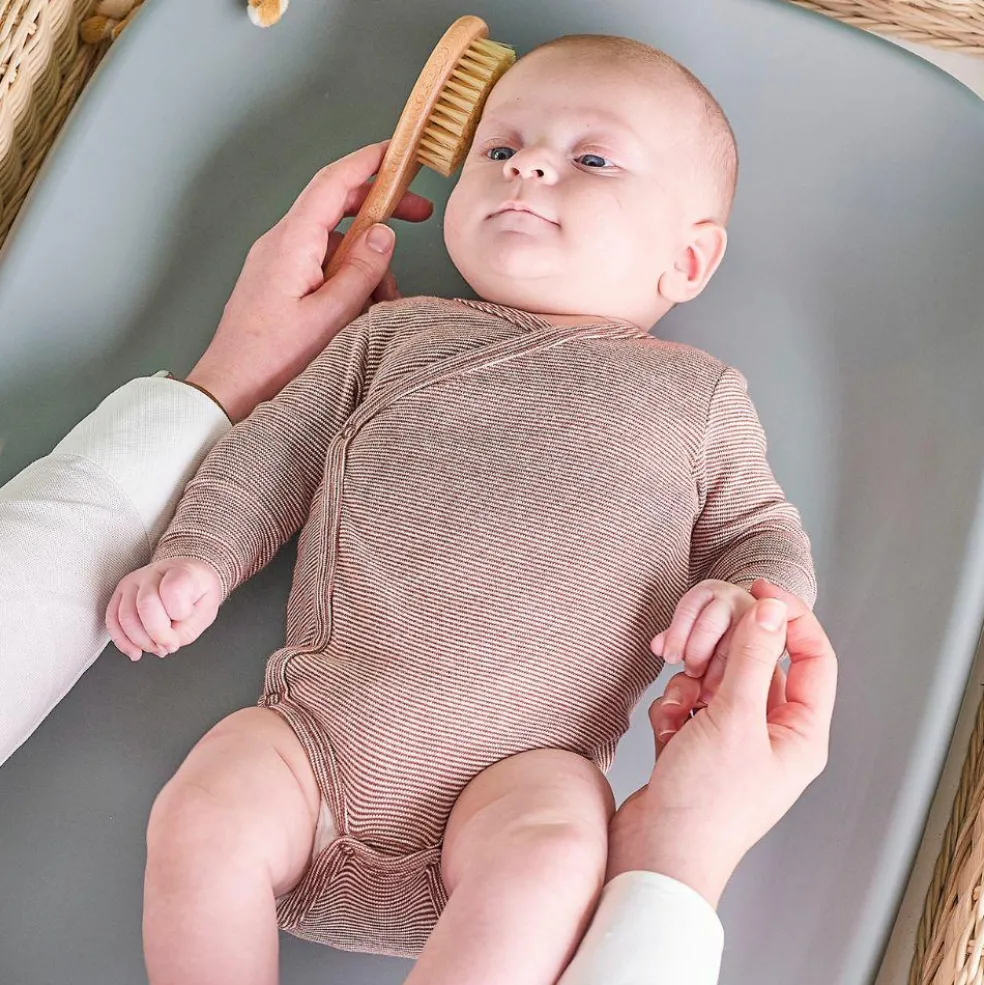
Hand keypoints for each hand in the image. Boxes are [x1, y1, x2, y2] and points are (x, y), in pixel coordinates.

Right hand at [105, 558, 222, 660]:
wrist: (188, 576)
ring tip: (157, 647)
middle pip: (146, 606)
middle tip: (170, 645)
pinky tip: (135, 651)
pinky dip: (122, 641)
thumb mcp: (207, 610)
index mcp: (181, 571)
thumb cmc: (198, 592)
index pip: (173, 590)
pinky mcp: (120, 593)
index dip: (179, 613)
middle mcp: (153, 573)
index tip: (184, 622)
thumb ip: (187, 629)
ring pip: (126, 617)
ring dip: (141, 641)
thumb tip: (165, 643)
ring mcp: (133, 582)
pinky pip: (112, 620)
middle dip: (158, 635)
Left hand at [184, 142, 433, 421]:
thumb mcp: (330, 317)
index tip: (400, 152)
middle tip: (418, 215)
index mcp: (291, 242)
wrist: (229, 389)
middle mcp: (280, 242)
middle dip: (379, 209)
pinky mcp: (278, 280)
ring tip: (383, 303)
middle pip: (336, 205)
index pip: (333, 182)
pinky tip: (361, 311)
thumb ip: (362, 270)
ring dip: (367, 263)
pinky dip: (347, 278)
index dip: (369, 161)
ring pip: (335, 241)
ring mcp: (277, 260)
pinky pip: (321, 264)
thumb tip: (385, 233)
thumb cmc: (271, 360)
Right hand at [608, 580, 836, 906]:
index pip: (812, 657)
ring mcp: (733, 738)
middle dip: (722, 656)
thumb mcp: (734, 720)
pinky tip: (665, 732)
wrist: (655, 854)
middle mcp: (771, 732)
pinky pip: (687, 701)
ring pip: (716, 678)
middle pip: (756, 663)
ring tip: (679, 710)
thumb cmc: (706, 804)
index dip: (790, 617)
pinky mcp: (697, 743)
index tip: (758, 588)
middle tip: (698, 659)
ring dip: (690, 685)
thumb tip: (771, 609)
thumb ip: (753, 658)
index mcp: (801, 732)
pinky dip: (672, 708)